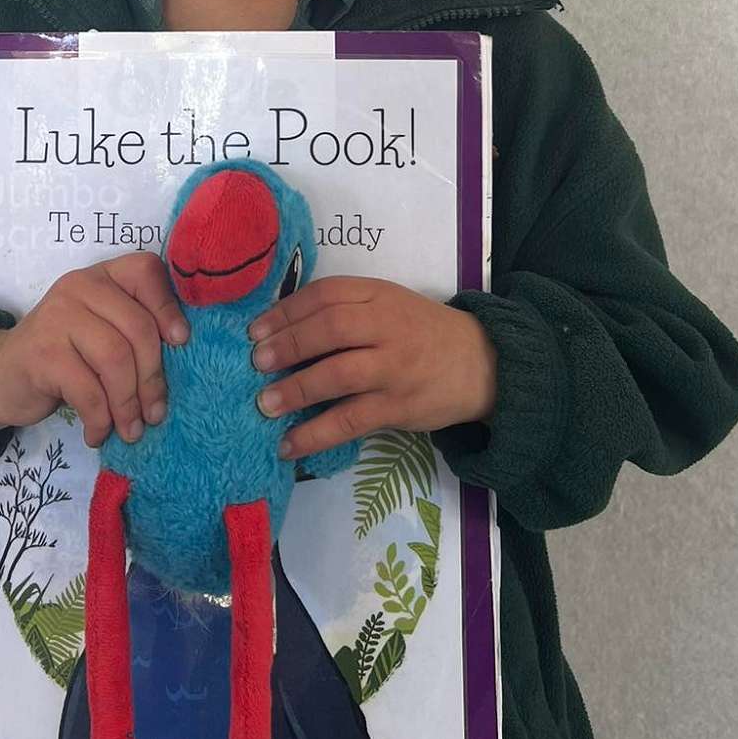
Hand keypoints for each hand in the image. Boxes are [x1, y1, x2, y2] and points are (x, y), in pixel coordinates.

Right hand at [0, 254, 188, 448]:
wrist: (1, 375)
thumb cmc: (65, 355)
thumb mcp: (101, 331)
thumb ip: (133, 329)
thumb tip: (182, 356)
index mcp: (102, 276)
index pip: (146, 272)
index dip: (169, 308)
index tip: (181, 344)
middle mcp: (79, 287)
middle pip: (138, 328)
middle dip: (153, 378)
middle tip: (156, 413)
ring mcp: (57, 317)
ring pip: (116, 361)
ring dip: (128, 405)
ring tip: (131, 430)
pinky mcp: (42, 354)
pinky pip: (88, 391)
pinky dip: (101, 419)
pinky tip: (99, 433)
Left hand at [246, 276, 496, 461]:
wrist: (482, 363)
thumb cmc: (421, 332)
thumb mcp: (388, 305)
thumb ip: (345, 309)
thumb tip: (280, 331)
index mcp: (379, 295)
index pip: (326, 294)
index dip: (286, 310)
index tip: (255, 329)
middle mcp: (387, 327)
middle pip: (330, 328)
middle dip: (288, 344)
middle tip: (255, 362)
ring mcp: (394, 368)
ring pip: (338, 374)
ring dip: (296, 390)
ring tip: (264, 404)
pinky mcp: (399, 406)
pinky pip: (351, 420)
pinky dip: (316, 434)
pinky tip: (289, 444)